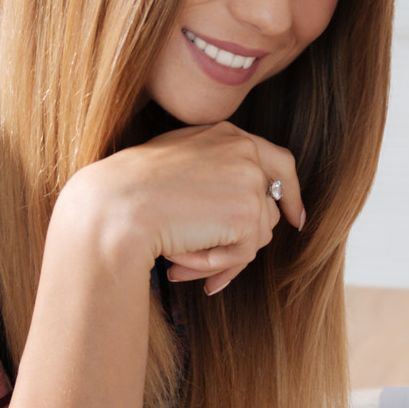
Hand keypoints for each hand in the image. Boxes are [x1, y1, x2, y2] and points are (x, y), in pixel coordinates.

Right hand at [57, 123, 304, 294]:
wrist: (114, 207)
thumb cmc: (127, 190)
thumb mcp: (176, 166)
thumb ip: (210, 176)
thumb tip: (236, 212)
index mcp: (227, 135)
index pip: (279, 161)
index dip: (291, 193)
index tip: (295, 218)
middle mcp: (245, 153)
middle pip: (267, 208)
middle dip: (241, 243)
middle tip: (211, 272)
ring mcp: (249, 182)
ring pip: (256, 236)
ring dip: (219, 258)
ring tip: (179, 264)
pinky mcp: (247, 215)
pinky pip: (243, 255)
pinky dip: (213, 265)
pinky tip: (180, 263)